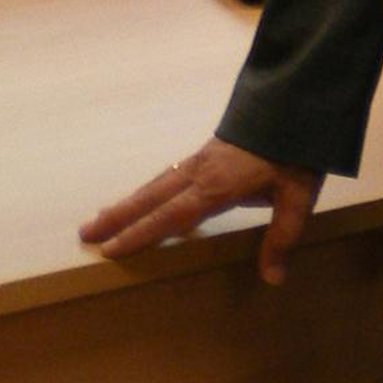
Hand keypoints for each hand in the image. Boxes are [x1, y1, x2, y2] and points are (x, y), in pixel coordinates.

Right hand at [80, 137, 321, 285]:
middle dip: (117, 217)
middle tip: (84, 233)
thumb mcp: (297, 198)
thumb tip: (272, 279)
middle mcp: (199, 173)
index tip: (110, 249)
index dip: (140, 234)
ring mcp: (199, 160)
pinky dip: (146, 190)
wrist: (296, 103)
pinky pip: (166, 175)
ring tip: (100, 218)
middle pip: (150, 197)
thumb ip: (282, 237)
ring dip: (126, 203)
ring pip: (154, 184)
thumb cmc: (296, 153)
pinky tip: (142, 197)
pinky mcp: (205, 153)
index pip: (170, 216)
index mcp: (217, 187)